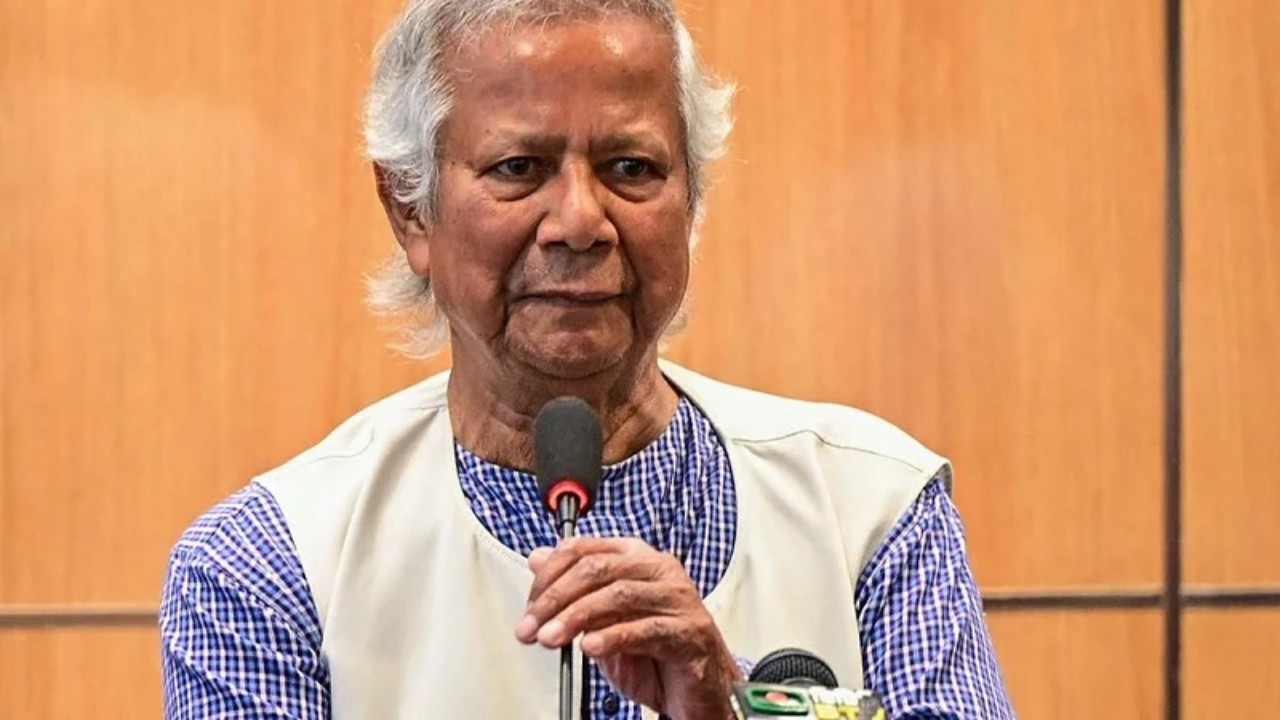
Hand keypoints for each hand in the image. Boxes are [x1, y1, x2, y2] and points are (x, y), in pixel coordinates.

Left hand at [515, 537, 741, 719]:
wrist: (697, 692)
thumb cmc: (654, 654)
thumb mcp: (603, 620)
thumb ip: (574, 589)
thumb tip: (538, 558)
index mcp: (637, 558)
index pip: (584, 549)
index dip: (550, 575)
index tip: (530, 605)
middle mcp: (659, 571)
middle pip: (598, 569)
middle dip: (556, 598)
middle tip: (532, 626)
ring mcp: (678, 599)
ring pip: (619, 595)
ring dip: (576, 618)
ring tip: (552, 639)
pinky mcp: (689, 632)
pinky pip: (646, 629)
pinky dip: (613, 637)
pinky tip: (590, 647)